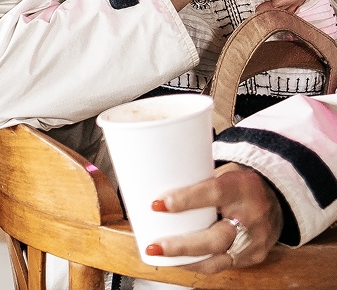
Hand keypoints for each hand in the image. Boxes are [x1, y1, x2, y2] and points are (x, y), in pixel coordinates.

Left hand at [146, 163, 281, 270]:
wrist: (277, 196)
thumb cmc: (241, 180)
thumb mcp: (224, 169)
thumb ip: (199, 179)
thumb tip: (158, 181)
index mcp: (242, 187)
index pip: (214, 193)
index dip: (186, 200)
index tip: (159, 204)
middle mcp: (252, 216)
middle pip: (216, 237)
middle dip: (182, 245)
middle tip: (155, 245)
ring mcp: (256, 240)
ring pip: (219, 258)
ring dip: (186, 260)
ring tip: (160, 254)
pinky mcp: (255, 256)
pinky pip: (224, 265)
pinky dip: (200, 264)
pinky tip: (180, 261)